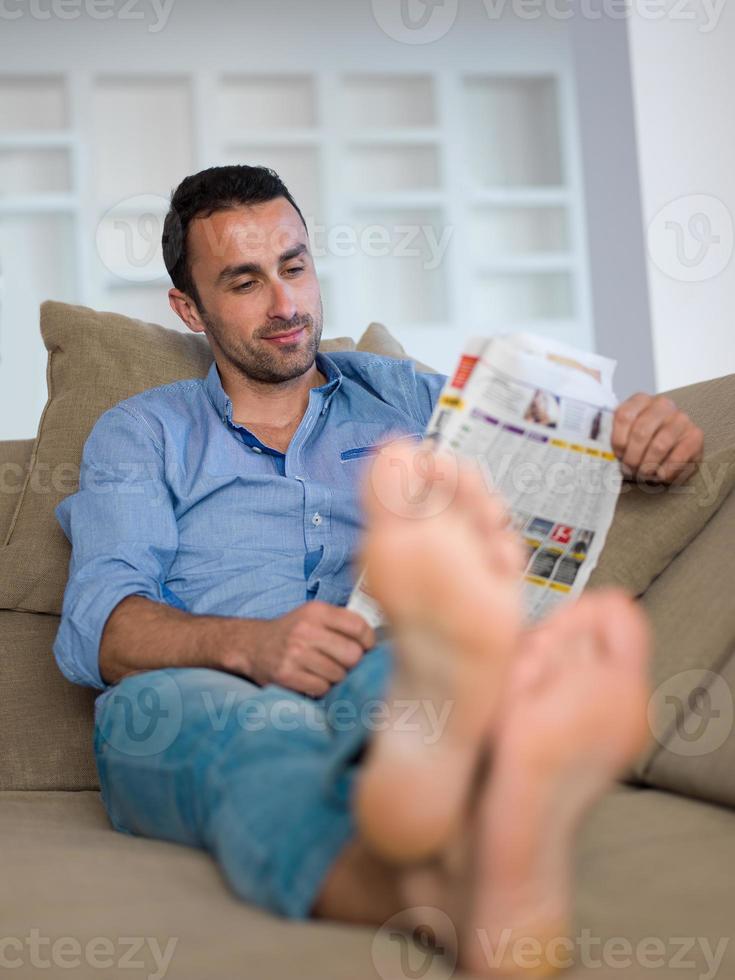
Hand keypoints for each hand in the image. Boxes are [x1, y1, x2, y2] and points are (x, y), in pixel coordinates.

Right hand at [224, 600, 375, 696]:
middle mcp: (305, 630)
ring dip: (335, 677)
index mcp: (316, 611)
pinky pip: (321, 688)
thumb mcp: (314, 616)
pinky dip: (320, 687)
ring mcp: (295, 653)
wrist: (252, 646)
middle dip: (351, 663)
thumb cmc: (290, 632)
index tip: (366, 648)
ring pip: (338, 675)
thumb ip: (342, 623)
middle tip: (342, 663)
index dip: (368, 641)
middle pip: (352, 655)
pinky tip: (311, 678)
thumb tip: (374, 644)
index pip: (359, 627)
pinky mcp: (287, 675)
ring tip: (322, 670)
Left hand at [611, 393, 703, 483]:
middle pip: (641, 432)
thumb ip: (609, 436)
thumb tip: (593, 447)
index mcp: (640, 400)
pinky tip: (660, 474)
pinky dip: (665, 471)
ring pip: (659, 445)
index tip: (617, 455)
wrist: (667, 454)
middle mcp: (662, 405)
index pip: (624, 416)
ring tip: (643, 474)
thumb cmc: (639, 446)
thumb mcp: (622, 436)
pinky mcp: (695, 435)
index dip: (618, 441)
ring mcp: (681, 418)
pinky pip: (678, 457)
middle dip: (632, 457)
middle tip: (629, 470)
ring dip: (648, 466)